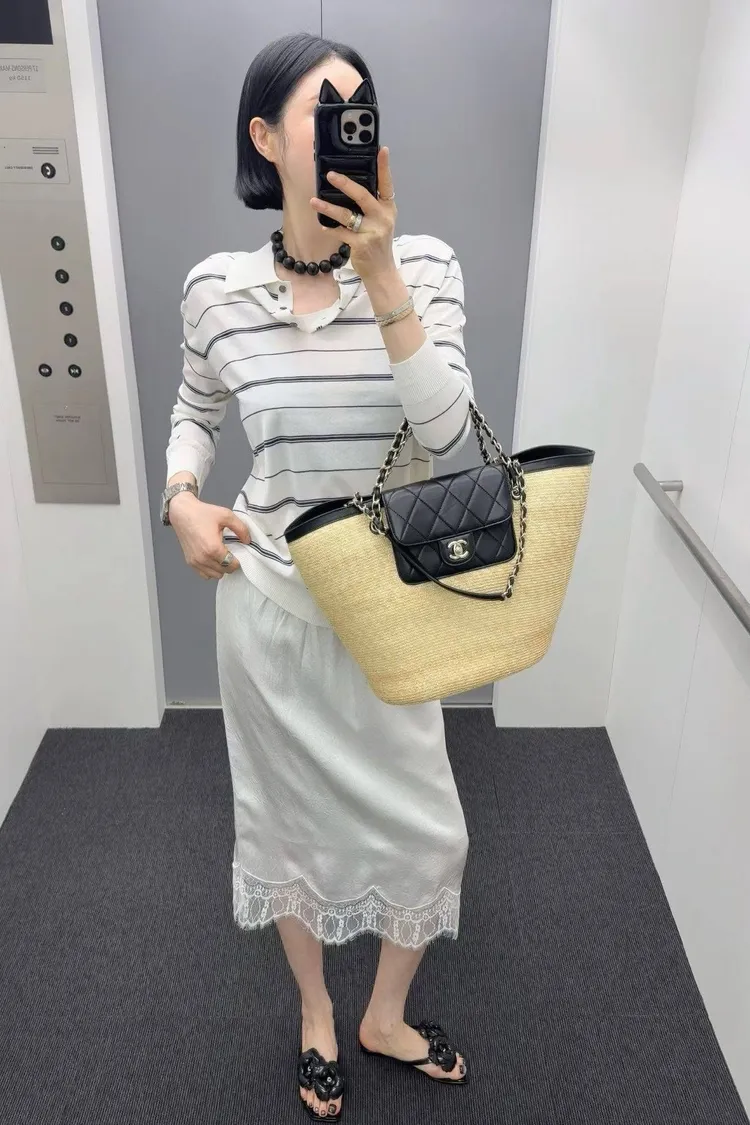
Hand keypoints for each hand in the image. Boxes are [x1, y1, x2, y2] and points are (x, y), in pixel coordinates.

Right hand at [168, 492, 250, 579]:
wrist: (182, 512)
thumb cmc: (203, 513)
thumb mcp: (226, 515)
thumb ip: (241, 528)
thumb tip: (248, 541)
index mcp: (213, 548)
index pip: (231, 564)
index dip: (238, 560)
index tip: (238, 552)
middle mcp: (204, 558)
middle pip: (224, 571)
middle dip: (230, 564)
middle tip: (230, 552)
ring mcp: (195, 562)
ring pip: (215, 575)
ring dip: (221, 568)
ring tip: (221, 556)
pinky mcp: (189, 562)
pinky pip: (204, 575)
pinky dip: (210, 570)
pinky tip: (212, 559)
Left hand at [310, 146, 395, 280]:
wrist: (381, 271)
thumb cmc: (377, 242)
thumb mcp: (381, 221)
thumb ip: (371, 204)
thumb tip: (349, 185)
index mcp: (388, 208)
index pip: (387, 184)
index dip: (385, 167)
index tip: (382, 149)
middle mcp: (383, 218)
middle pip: (363, 196)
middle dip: (346, 184)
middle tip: (330, 174)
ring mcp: (373, 232)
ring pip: (347, 215)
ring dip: (329, 207)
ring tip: (314, 201)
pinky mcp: (361, 245)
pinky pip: (341, 233)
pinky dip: (330, 228)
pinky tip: (322, 224)